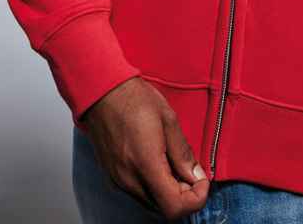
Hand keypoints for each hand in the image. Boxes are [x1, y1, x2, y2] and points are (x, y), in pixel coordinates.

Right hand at [80, 76, 209, 219]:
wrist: (102, 92)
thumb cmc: (134, 99)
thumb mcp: (168, 119)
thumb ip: (182, 152)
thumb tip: (195, 175)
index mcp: (146, 165)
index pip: (175, 207)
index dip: (195, 199)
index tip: (201, 181)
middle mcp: (129, 180)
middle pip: (164, 210)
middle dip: (183, 195)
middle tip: (191, 172)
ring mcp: (119, 181)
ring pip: (151, 203)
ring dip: (168, 192)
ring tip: (174, 165)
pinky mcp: (113, 177)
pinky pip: (139, 194)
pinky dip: (154, 187)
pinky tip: (158, 165)